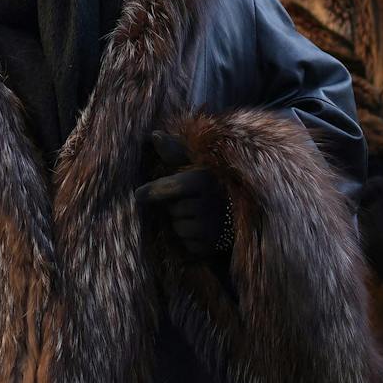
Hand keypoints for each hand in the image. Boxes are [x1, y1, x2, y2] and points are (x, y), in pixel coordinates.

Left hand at [135, 131, 232, 261]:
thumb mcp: (197, 164)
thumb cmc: (211, 184)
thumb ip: (174, 151)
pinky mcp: (212, 247)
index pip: (171, 187)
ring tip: (200, 215)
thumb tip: (154, 135)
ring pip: (178, 228)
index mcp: (205, 179)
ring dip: (181, 223)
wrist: (245, 213)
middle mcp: (211, 203)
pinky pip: (187, 244)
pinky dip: (190, 239)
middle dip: (175, 207)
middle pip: (172, 209)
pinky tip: (203, 231)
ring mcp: (213, 228)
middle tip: (192, 202)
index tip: (138, 195)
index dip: (153, 191)